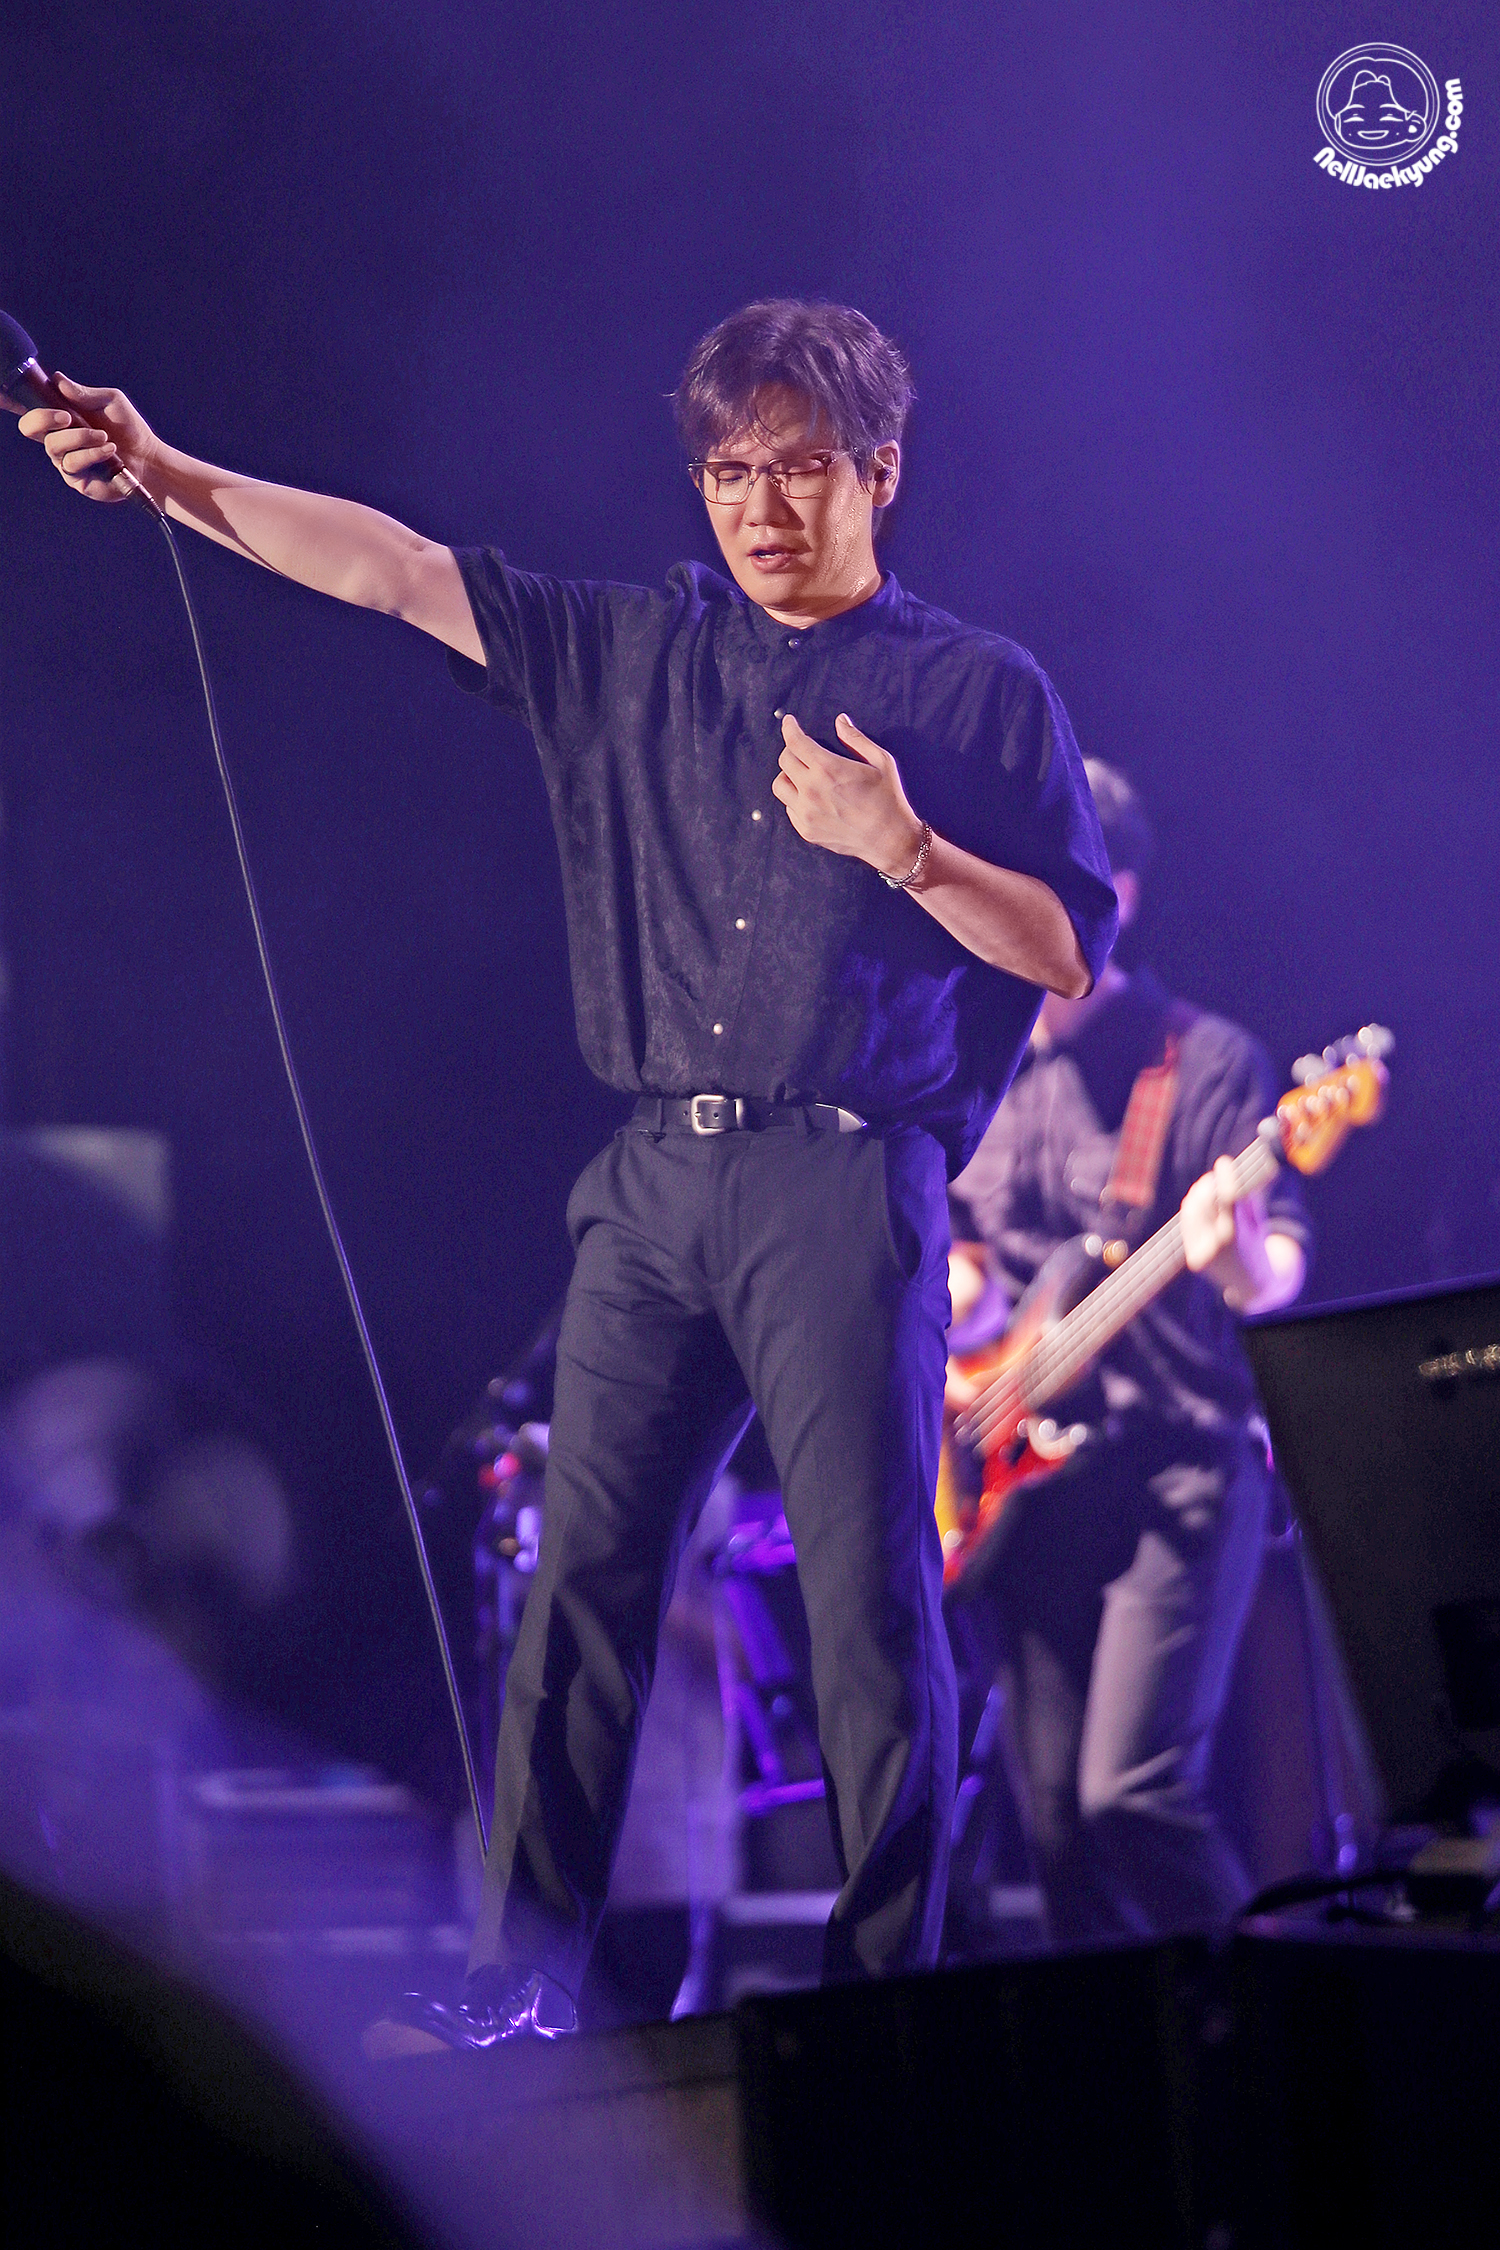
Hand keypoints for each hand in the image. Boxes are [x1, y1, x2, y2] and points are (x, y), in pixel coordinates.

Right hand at [17, 374, 160, 504]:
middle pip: (28, 427)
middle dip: (43, 418)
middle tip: (67, 416)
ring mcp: (64, 461)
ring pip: (54, 446)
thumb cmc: (128, 428)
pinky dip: (91, 453)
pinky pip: (72, 464)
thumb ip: (84, 393)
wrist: (148, 458)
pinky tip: (109, 450)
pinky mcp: (76, 480)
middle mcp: (57, 439)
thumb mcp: (110, 401)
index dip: (13, 401)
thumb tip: (57, 380)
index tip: (13, 393)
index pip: (30, 409)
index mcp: (60, 418)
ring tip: (104, 437)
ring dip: (80, 438)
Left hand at [772, 711, 924, 874]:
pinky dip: (795, 798)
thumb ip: (856, 739)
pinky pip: (789, 807)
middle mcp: (811, 790)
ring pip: (780, 785)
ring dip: (788, 775)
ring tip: (803, 774)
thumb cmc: (888, 798)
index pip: (795, 742)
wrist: (890, 839)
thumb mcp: (880, 761)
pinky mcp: (806, 830)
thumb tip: (840, 721)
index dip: (790, 728)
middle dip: (792, 749)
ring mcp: (806, 813)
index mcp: (828, 768)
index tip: (789, 723)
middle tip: (803, 749)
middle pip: (785, 761)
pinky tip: (811, 797)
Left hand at [1180, 1158, 1279, 1309]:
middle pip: (1203, 1203)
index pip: (1226, 1199)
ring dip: (1198, 1194)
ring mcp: (1200, 1254)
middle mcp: (1214, 1247)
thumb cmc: (1259, 1246)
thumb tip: (1236, 1171)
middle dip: (1208, 1184)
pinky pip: (1188, 1225)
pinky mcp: (1192, 1259)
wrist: (1253, 1285)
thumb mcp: (1259, 1222)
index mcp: (1235, 1238)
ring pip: (1190, 1212)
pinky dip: (1193, 1209)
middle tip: (1216, 1174)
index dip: (1225, 1177)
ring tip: (1209, 1186)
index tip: (1225, 1161)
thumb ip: (1248, 1199)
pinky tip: (1201, 1201)